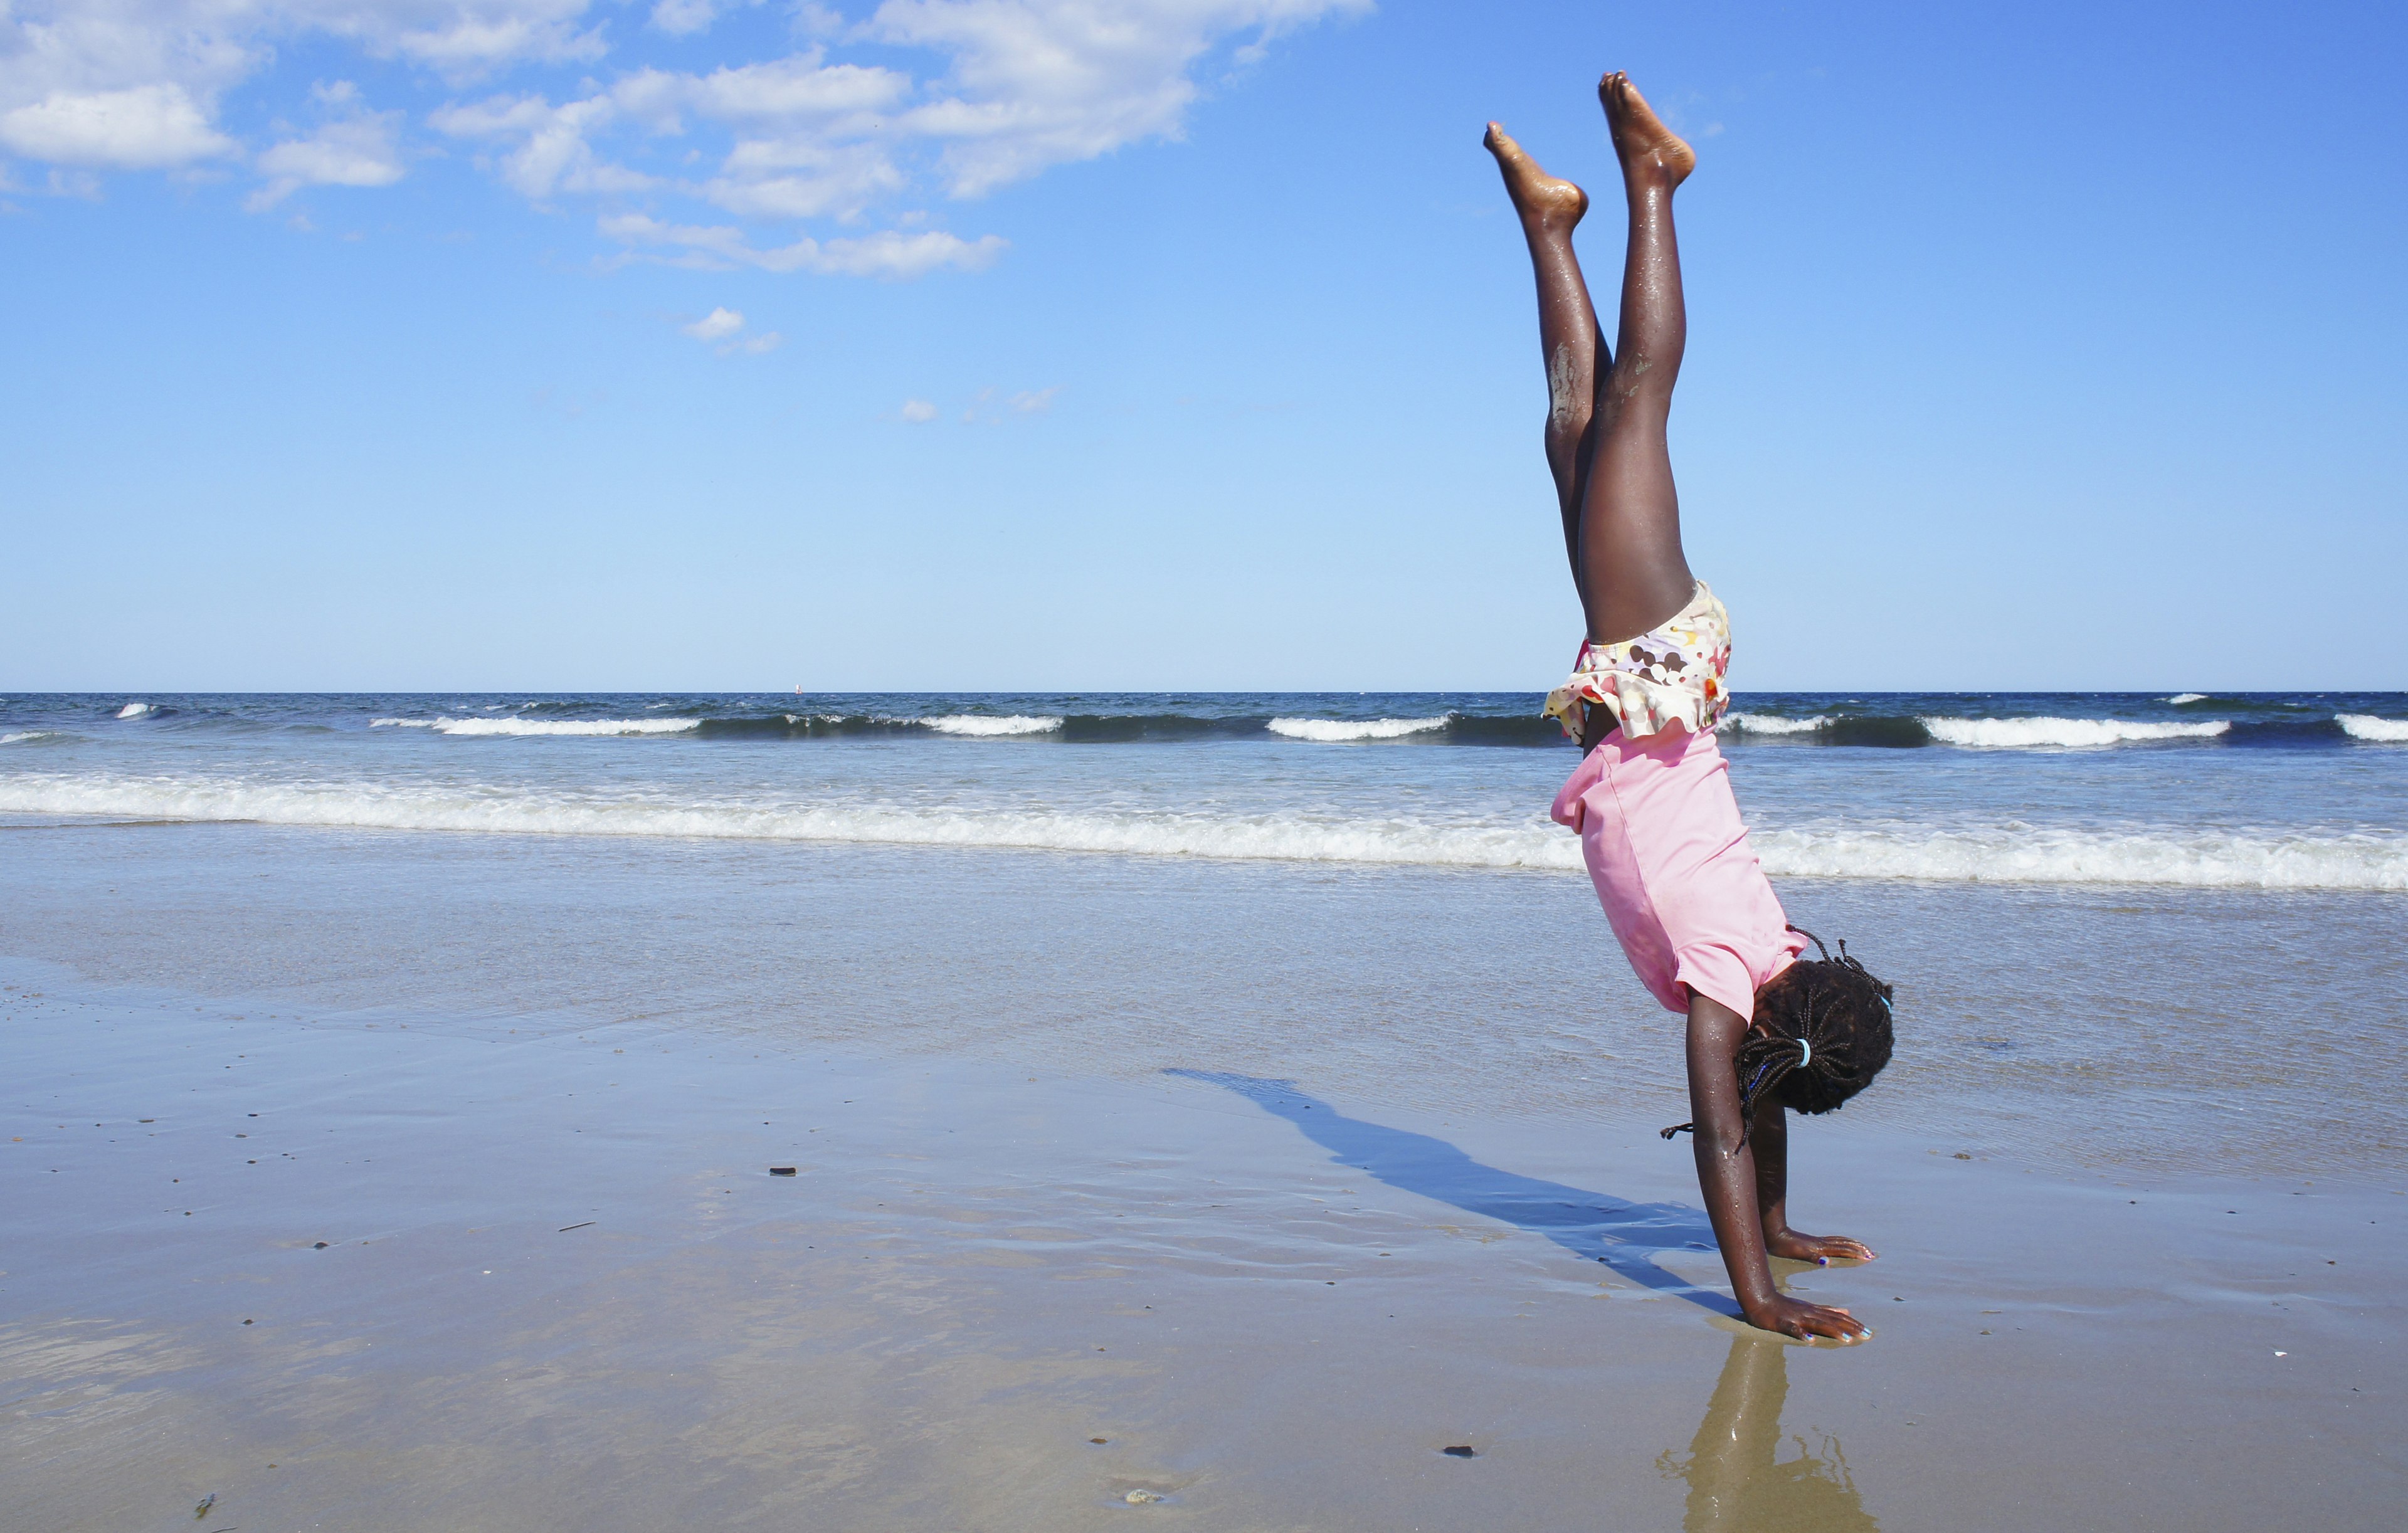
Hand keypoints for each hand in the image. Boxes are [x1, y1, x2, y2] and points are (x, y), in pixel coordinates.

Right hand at [1743, 1292, 1869, 1343]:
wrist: (1760, 1299)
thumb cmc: (1784, 1305)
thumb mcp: (1809, 1306)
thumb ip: (1828, 1309)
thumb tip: (1847, 1310)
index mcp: (1815, 1311)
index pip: (1838, 1317)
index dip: (1854, 1324)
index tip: (1869, 1332)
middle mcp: (1809, 1314)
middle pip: (1833, 1321)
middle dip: (1850, 1329)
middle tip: (1867, 1336)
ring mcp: (1796, 1318)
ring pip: (1817, 1325)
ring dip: (1833, 1332)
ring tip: (1847, 1340)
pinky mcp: (1783, 1323)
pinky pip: (1793, 1330)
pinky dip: (1802, 1334)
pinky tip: (1810, 1341)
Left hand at [1766, 1227, 1876, 1264]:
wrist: (1775, 1235)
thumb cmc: (1785, 1248)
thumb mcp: (1798, 1254)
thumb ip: (1812, 1257)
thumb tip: (1826, 1262)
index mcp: (1820, 1248)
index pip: (1842, 1250)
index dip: (1855, 1254)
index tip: (1868, 1258)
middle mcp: (1822, 1243)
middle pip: (1845, 1244)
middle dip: (1859, 1249)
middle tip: (1872, 1254)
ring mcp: (1819, 1241)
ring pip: (1841, 1240)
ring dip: (1854, 1244)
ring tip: (1864, 1248)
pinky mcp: (1815, 1240)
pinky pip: (1835, 1240)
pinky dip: (1844, 1241)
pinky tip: (1844, 1244)